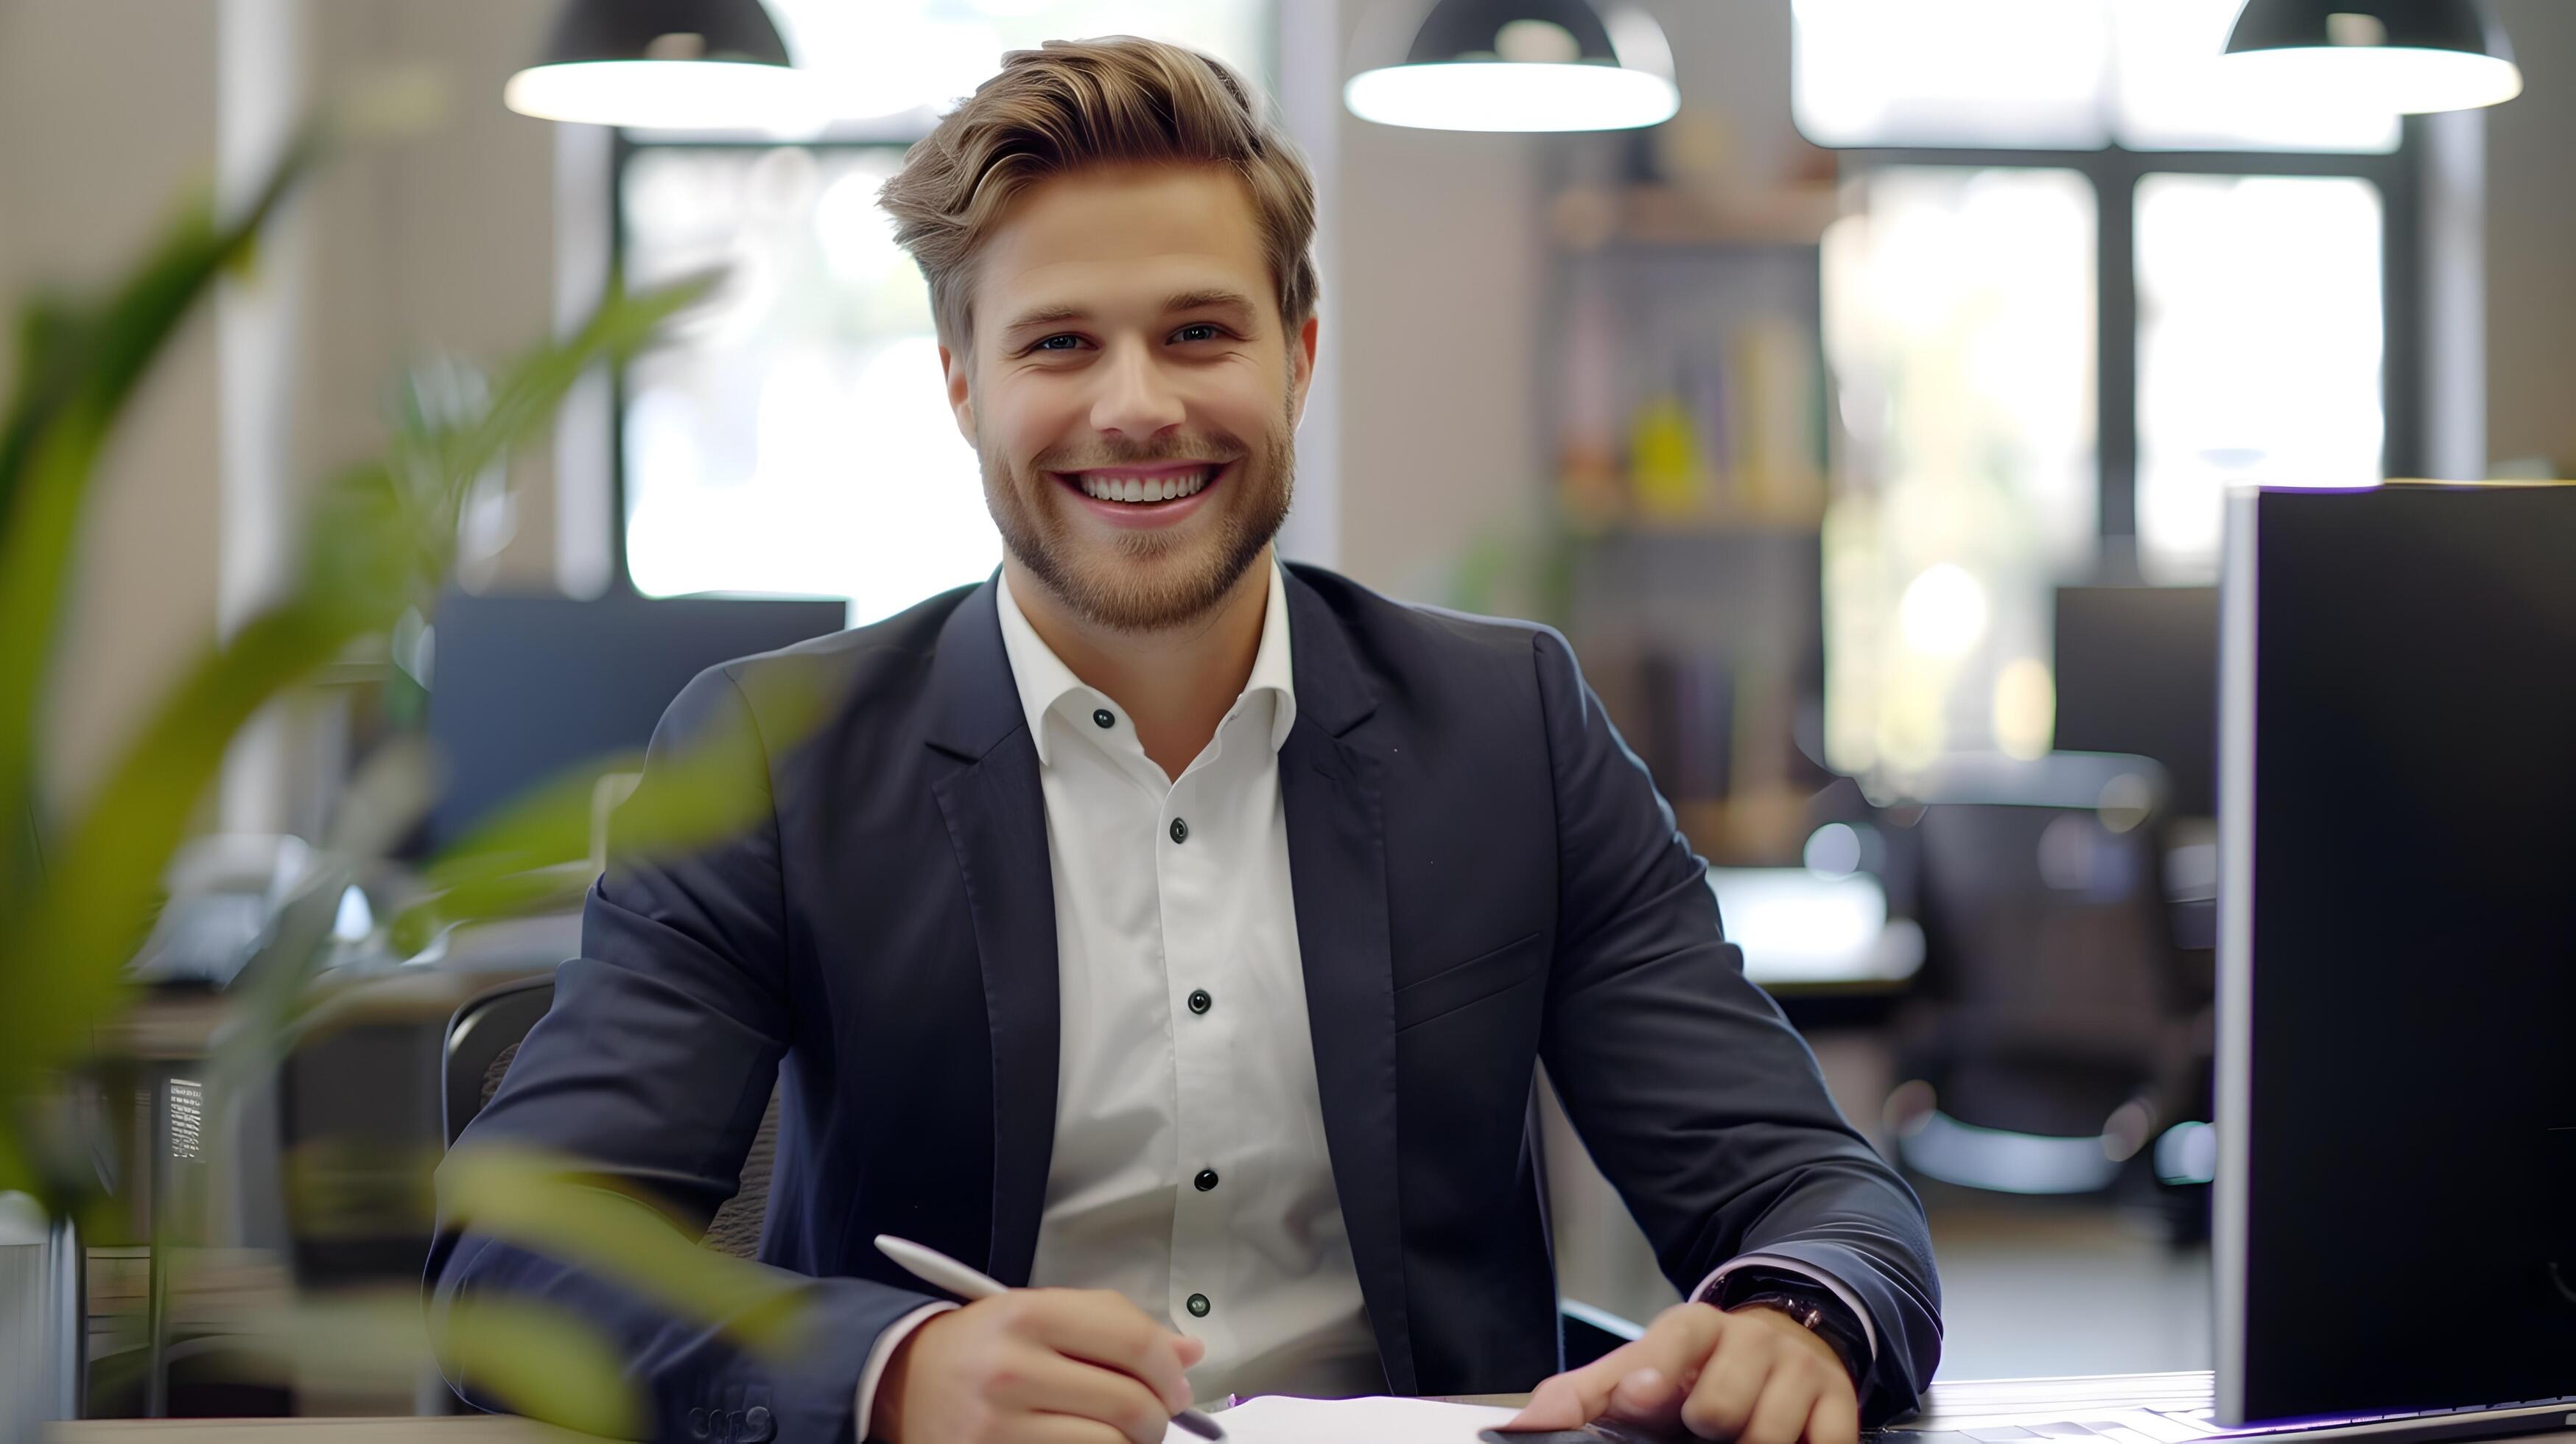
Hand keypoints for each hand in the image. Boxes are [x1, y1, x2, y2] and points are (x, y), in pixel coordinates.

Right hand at [872, 1287, 1206, 1443]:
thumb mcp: (1039, 1314)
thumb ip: (1114, 1325)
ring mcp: (998, 1425)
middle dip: (1156, 1415)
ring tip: (1116, 1433)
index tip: (1177, 1385)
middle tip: (1151, 1416)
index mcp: (1026, 1316)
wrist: (904, 1383)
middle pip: (1129, 1403)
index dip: (1169, 1369)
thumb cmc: (983, 1348)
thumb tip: (1187, 1354)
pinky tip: (1085, 1443)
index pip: (1131, 1342)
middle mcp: (1010, 1369)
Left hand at [1505, 1301, 1859, 1443]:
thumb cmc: (1695, 1373)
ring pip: (1766, 1437)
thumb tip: (1524, 1427)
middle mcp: (1749, 1341)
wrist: (1783, 1349)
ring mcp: (1798, 1372)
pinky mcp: (1840, 1406)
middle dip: (1707, 1428)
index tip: (1641, 1397)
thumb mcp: (1635, 1373)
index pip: (1674, 1344)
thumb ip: (1579, 1398)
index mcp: (1692, 1328)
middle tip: (1705, 1426)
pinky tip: (1784, 1442)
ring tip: (1739, 1436)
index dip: (1657, 1373)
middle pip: (1719, 1409)